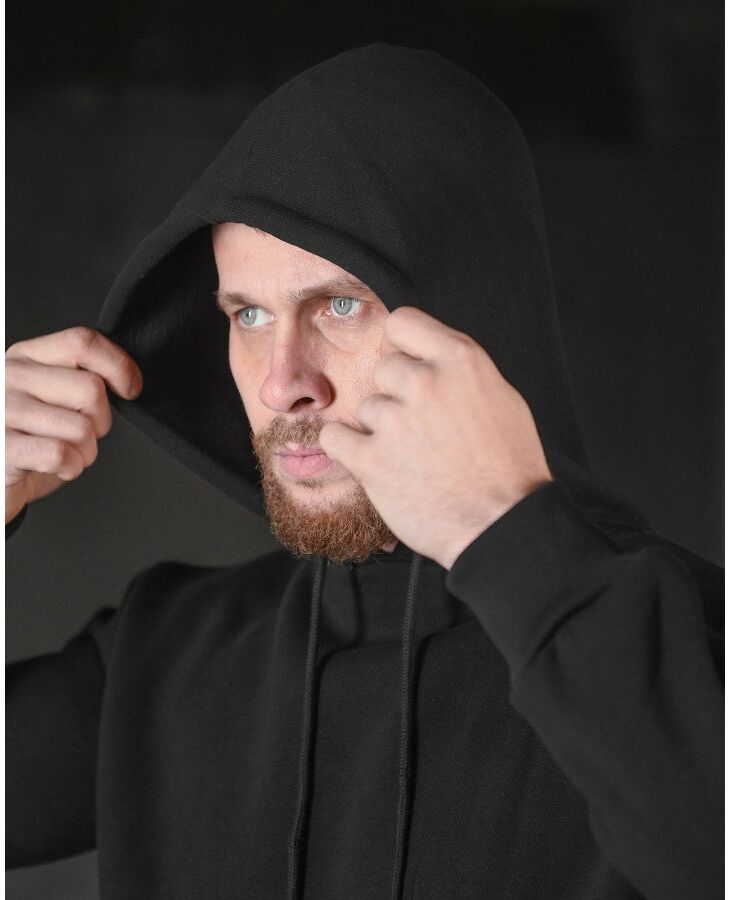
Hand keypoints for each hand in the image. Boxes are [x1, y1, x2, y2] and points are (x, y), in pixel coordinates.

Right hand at [5, 326, 142, 523]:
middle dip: (101, 422)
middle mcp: (10, 376)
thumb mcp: (50, 395)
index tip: (130, 389)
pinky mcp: (3, 446)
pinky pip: (60, 454)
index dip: (118, 365)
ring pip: (81, 428)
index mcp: (27, 356)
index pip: (82, 342)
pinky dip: (71, 467)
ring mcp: (3, 410)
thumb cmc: (30, 436)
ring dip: (86, 451)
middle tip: (83, 435)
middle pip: (90, 389)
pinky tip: (58, 467)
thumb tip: (128, 380)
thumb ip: (78, 377)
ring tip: (67, 453)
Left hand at [319, 307, 552, 569]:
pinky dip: (348, 449)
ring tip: (412, 456)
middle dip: (397, 394)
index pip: (403, 323)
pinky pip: (334, 437)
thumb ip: (459, 372)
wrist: (502, 526)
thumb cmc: (509, 469)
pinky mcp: (370, 460)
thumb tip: (429, 360)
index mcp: (460, 360)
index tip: (406, 364)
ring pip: (366, 407)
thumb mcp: (501, 398)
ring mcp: (394, 420)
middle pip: (383, 368)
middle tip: (419, 426)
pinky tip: (372, 461)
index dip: (402, 347)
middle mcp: (424, 382)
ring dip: (381, 429)